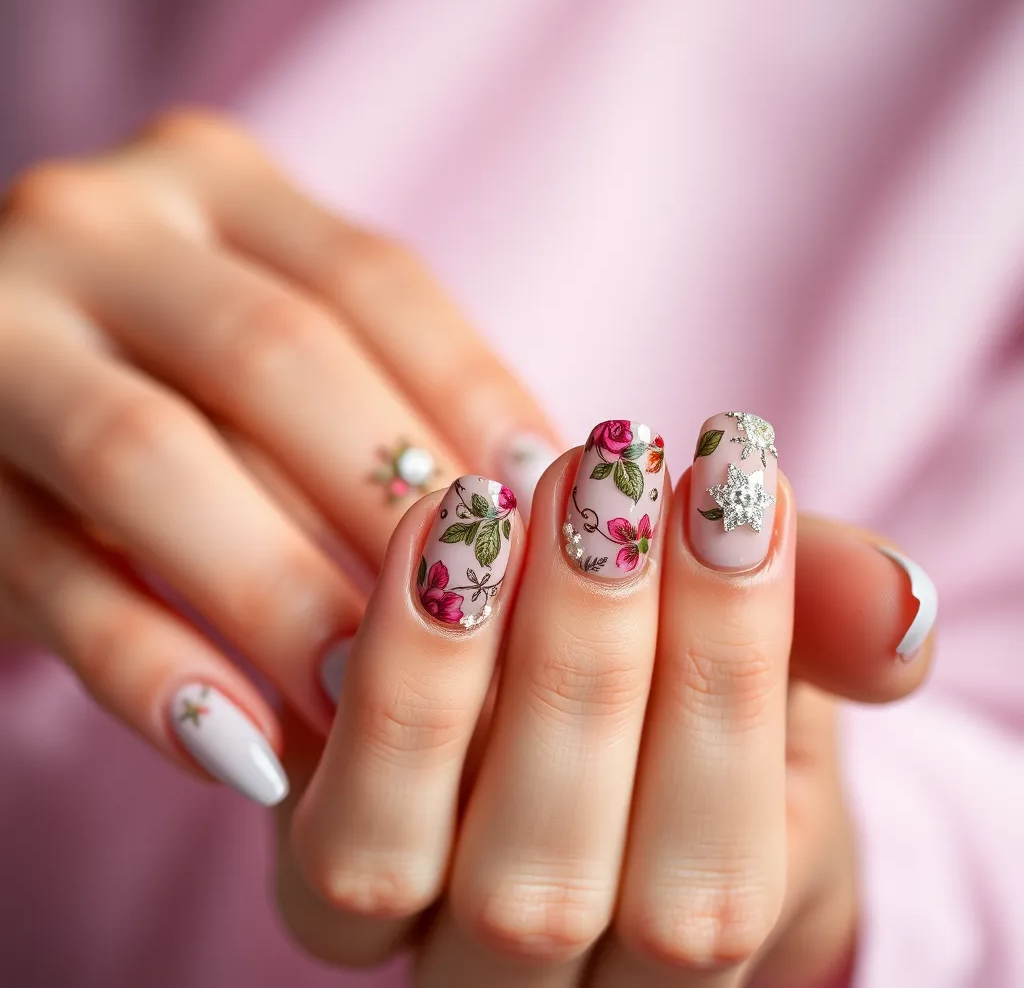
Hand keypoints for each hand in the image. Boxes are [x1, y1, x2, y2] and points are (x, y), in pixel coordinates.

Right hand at [0, 110, 557, 803]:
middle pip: (273, 355)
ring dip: (275, 591)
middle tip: (480, 628)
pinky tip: (238, 752)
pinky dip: (148, 671)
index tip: (553, 514)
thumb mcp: (263, 352)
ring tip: (363, 702)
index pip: (373, 281)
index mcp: (214, 187)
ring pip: (147, 458)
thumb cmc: (175, 385)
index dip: (472, 396)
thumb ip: (366, 398)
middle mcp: (99, 226)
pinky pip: (44, 575)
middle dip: (384, 499)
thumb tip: (533, 508)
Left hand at [274, 416, 934, 985]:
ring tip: (490, 502)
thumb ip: (827, 636)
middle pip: (545, 889)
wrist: (587, 710)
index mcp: (671, 957)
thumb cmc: (693, 700)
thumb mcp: (775, 663)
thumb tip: (901, 608)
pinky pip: (315, 800)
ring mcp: (402, 934)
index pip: (704, 885)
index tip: (735, 483)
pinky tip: (426, 530)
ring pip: (386, 861)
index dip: (725, 677)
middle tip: (609, 480)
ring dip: (445, 668)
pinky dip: (372, 667)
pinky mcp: (316, 861)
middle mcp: (527, 983)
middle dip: (587, 662)